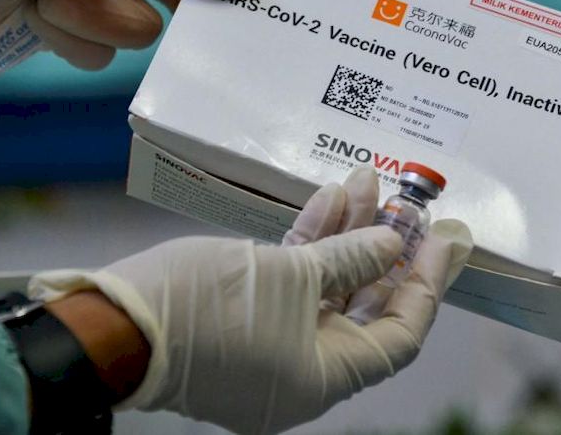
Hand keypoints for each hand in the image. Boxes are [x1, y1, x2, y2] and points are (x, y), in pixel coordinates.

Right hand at [30, 168, 471, 433]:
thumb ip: (349, 256)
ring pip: (327, 284)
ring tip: (369, 181)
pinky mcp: (243, 310)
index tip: (448, 238)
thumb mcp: (290, 277)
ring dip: (349, 233)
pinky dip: (310, 240)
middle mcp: (302, 366)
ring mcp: (271, 339)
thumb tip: (391, 241)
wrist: (112, 321)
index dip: (427, 283)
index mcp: (322, 378)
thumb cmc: (205, 312)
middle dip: (389, 250)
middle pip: (365, 306)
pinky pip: (292, 277)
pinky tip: (329, 198)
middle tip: (415, 206)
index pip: (398, 334)